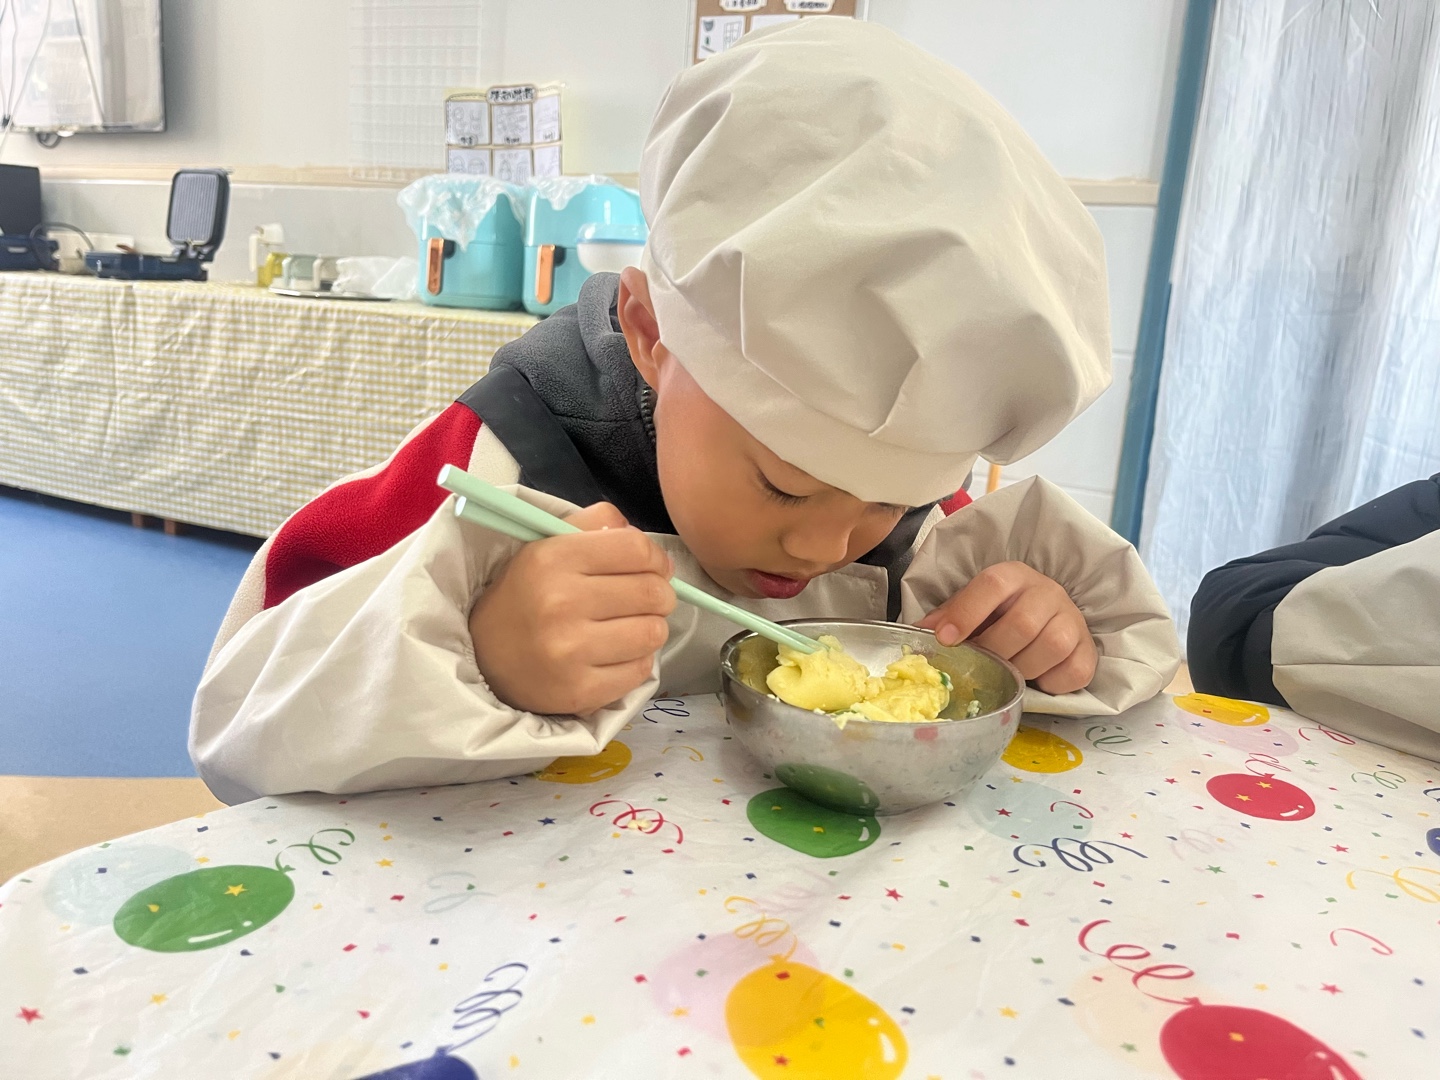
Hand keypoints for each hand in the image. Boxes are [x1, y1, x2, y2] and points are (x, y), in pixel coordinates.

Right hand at [469, 502, 674, 714]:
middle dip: (660, 594)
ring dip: (651, 628)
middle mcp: (560, 603)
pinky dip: (637, 661)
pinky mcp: (580, 690)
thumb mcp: (548, 543)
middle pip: (652, 592)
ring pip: (653, 632)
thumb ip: (595, 523)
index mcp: (552, 559)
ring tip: (630, 626)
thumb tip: (641, 539)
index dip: (655, 557)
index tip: (654, 567)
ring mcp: (569, 651)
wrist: (485, 656)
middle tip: (645, 599)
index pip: (636, 549)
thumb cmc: (528, 594)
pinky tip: (616, 654)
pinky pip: (641, 670)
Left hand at [916, 562, 1096, 694]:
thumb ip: (948, 616)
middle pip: (1022, 623)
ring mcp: (1073, 620)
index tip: (945, 639)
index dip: (966, 612)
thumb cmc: (1002, 614)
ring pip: (1051, 646)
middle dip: (994, 651)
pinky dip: (1051, 682)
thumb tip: (917, 632)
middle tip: (980, 665)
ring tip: (1009, 672)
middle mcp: (1047, 592)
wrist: (1048, 617)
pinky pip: (1074, 671)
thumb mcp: (973, 606)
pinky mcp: (1089, 650)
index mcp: (1014, 576)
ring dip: (1023, 668)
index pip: (992, 584)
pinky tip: (1037, 678)